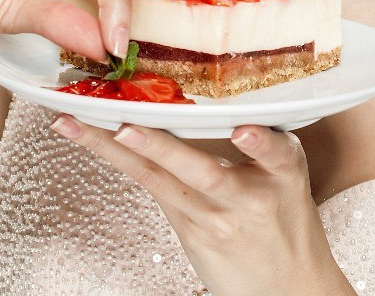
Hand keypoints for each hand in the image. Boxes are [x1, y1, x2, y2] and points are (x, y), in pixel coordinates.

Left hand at [48, 116, 354, 295]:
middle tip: (128, 127)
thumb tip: (225, 97)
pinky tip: (96, 142)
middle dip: (164, 150)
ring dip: (121, 152)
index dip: (259, 143)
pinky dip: (125, 163)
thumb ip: (265, 140)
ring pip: (162, 182)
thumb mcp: (291, 175)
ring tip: (83, 128)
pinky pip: (153, 190)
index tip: (242, 131)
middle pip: (204, 174)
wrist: (290, 286)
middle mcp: (248, 199)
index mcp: (284, 174)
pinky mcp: (190, 234)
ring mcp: (215, 221)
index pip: (277, 155)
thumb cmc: (288, 218)